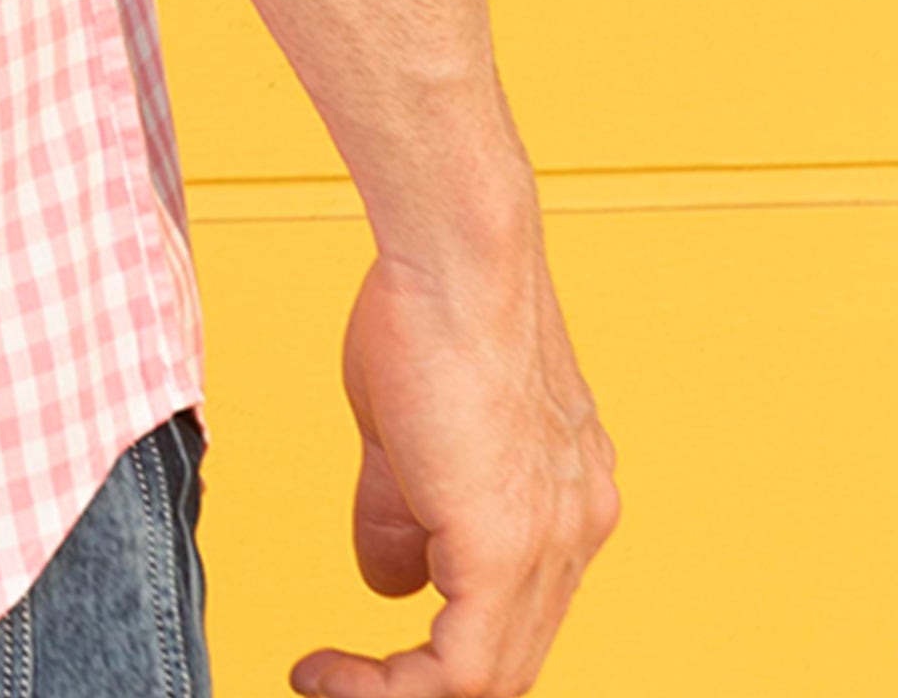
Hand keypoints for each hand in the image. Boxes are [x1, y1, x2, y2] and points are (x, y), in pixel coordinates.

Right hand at [289, 243, 617, 696]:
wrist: (456, 253)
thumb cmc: (430, 305)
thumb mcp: (405, 426)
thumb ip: (402, 510)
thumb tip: (386, 579)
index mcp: (565, 497)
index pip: (517, 610)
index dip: (445, 642)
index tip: (376, 647)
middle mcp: (575, 529)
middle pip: (511, 659)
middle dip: (419, 684)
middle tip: (344, 682)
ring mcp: (552, 545)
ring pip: (493, 676)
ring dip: (402, 692)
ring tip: (332, 683)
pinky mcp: (504, 549)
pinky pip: (461, 669)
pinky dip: (393, 689)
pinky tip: (337, 676)